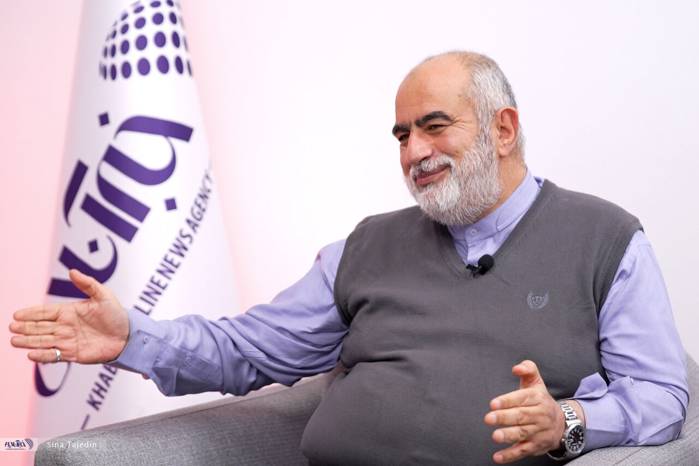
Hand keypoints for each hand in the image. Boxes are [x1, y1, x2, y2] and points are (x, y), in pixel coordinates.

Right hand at [9, 269, 128, 363]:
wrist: (128, 336)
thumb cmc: (116, 314)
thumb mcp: (104, 295)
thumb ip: (87, 284)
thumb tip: (72, 271)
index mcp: (69, 311)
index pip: (46, 312)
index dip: (31, 313)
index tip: (17, 314)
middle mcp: (65, 327)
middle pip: (40, 327)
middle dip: (25, 328)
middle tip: (11, 327)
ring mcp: (68, 341)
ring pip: (43, 341)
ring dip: (28, 341)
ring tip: (13, 341)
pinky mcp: (73, 354)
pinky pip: (55, 355)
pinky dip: (43, 356)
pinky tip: (31, 354)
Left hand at [484, 360, 566, 463]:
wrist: (563, 423)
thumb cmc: (540, 400)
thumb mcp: (536, 382)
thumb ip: (527, 369)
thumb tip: (516, 368)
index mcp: (538, 397)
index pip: (522, 398)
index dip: (507, 400)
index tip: (493, 403)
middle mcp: (540, 415)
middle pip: (521, 416)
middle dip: (504, 417)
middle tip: (488, 418)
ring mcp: (539, 431)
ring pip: (523, 433)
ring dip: (508, 436)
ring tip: (495, 436)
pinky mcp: (536, 446)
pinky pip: (523, 451)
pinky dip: (510, 455)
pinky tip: (498, 457)